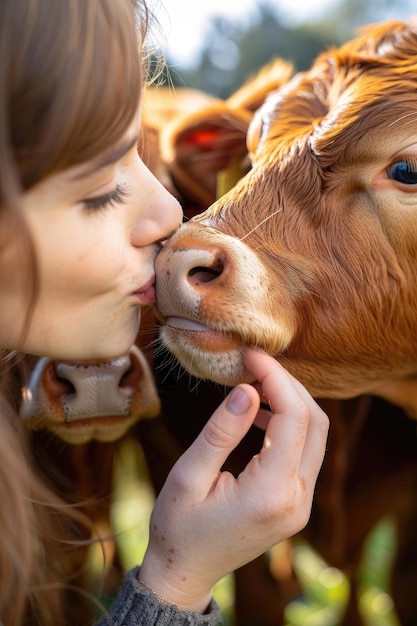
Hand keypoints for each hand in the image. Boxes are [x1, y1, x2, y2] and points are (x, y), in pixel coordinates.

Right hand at [140, 348, 328, 612]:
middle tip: (255, 361)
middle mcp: (297, 500)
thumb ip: (221, 432)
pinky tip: (259, 411)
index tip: (251, 354)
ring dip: (291, 401)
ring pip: (316, 435)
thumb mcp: (188, 476)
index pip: (294, 417)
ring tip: (256, 380)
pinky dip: (289, 423)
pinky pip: (305, 452)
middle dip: (288, 383)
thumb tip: (248, 388)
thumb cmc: (177, 526)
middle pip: (315, 422)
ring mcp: (302, 504)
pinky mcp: (297, 503)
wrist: (186, 571)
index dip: (276, 377)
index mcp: (271, 493)